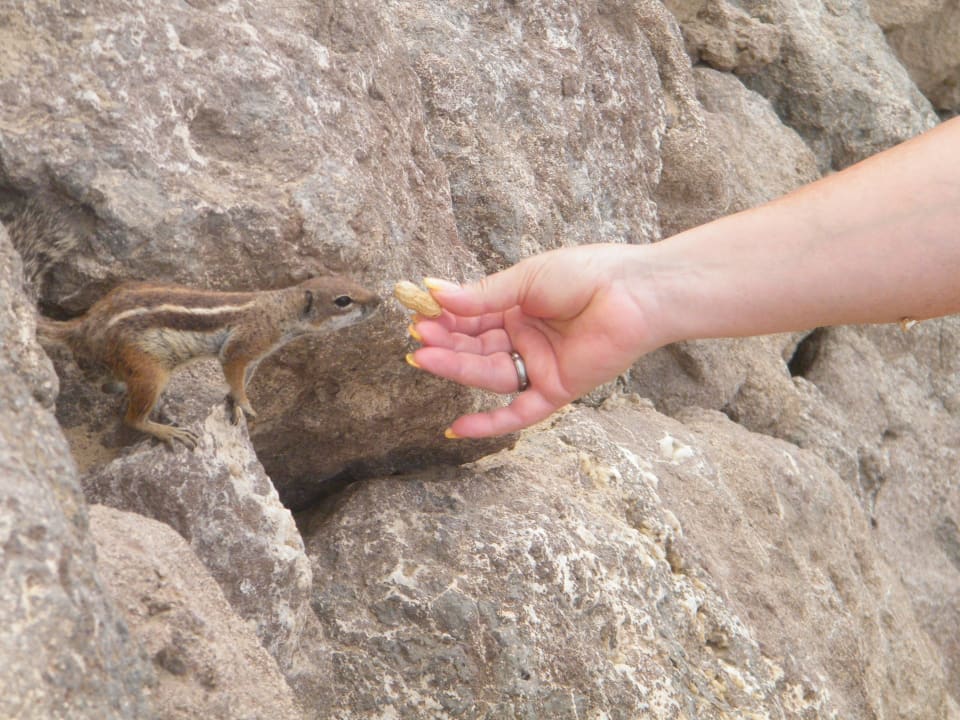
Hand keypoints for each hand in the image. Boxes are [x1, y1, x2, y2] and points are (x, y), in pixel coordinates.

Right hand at [408, 244, 658, 437]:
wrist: (634, 291)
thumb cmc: (587, 274)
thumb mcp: (525, 280)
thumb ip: (481, 296)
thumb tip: (433, 292)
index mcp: (518, 308)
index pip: (472, 318)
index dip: (445, 319)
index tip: (418, 315)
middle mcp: (525, 338)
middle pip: (476, 348)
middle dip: (446, 344)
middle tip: (417, 339)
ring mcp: (539, 366)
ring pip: (489, 374)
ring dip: (457, 368)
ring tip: (425, 357)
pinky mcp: (557, 389)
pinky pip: (519, 413)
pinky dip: (490, 424)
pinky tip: (457, 429)